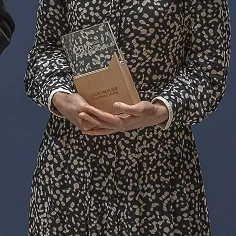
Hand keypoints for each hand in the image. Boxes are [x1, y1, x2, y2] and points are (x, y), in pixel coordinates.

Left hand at [53, 92, 168, 135]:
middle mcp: (119, 127)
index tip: (86, 108)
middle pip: (101, 124)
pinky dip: (100, 130)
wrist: (155, 116)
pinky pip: (107, 130)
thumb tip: (115, 105)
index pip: (105, 117)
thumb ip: (127, 107)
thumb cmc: (148, 110)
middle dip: (90, 119)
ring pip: (103, 129)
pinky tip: (95, 130)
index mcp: (122, 121)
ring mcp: (120, 128)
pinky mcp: (121, 127)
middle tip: (79, 113)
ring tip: (82, 128)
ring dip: (93, 128)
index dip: (95, 112)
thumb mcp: (139, 107)